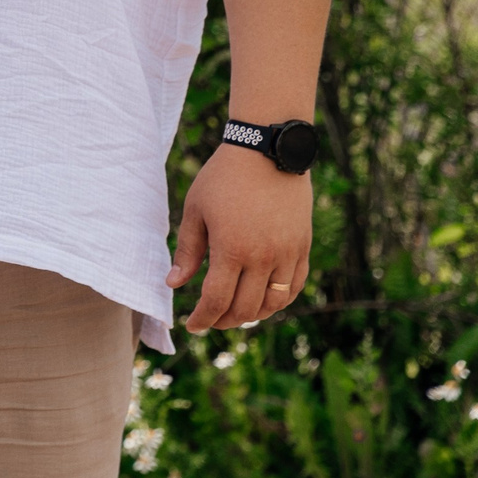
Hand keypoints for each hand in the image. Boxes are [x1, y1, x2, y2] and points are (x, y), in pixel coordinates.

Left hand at [169, 144, 312, 332]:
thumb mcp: (195, 211)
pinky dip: (279, 300)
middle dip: (224, 320)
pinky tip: (263, 300)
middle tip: (210, 320)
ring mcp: (288, 254)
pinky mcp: (302, 247)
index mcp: (232, 249)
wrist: (267, 153)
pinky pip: (294, 286)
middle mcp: (264, 257)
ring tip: (235, 314)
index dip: (203, 318)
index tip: (192, 325)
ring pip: (273, 303)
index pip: (217, 300)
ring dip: (253, 315)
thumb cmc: (223, 178)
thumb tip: (174, 284)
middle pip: (245, 308)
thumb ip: (188, 251)